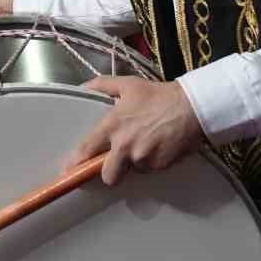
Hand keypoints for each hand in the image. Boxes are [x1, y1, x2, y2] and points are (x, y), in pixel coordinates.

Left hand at [66, 77, 203, 185]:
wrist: (192, 107)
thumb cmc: (159, 95)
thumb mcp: (128, 85)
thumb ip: (103, 85)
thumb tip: (84, 87)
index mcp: (113, 126)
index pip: (87, 150)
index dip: (75, 164)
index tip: (68, 172)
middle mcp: (125, 146)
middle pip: (108, 175)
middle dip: (111, 172)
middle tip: (118, 161)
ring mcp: (143, 158)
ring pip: (134, 171)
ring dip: (137, 162)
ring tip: (148, 142)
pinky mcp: (160, 165)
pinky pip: (152, 169)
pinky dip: (154, 161)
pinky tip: (161, 144)